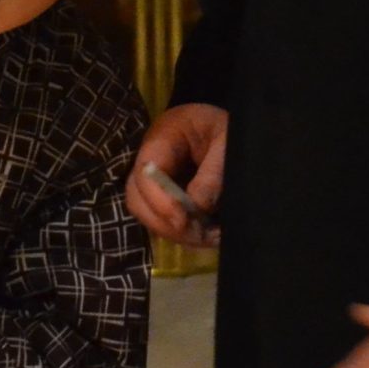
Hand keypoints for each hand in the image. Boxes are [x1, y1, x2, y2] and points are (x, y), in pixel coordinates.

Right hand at [125, 102, 226, 246]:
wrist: (231, 129)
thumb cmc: (229, 129)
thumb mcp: (228, 143)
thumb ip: (214, 173)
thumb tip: (197, 208)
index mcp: (163, 137)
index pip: (146, 172)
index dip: (160, 200)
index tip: (184, 221)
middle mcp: (150, 159)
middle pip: (137, 197)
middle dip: (164, 222)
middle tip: (198, 236)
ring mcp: (153, 179)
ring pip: (147, 213)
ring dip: (174, 233)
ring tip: (208, 238)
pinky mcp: (163, 195)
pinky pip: (161, 219)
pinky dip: (181, 233)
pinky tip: (206, 236)